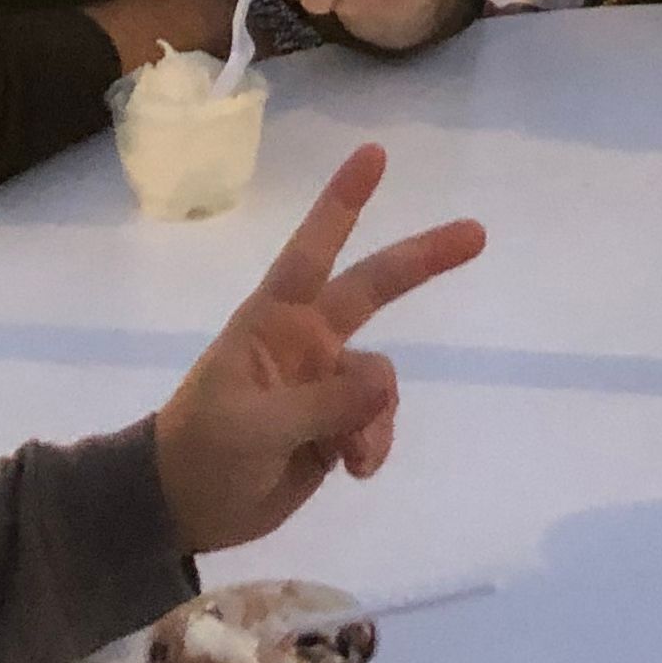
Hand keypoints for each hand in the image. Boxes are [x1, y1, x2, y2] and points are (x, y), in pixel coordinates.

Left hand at [151, 141, 483, 554]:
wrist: (185, 509)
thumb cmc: (202, 451)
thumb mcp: (253, 427)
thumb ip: (322, 404)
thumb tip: (386, 386)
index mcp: (273, 321)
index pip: (312, 249)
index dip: (342, 201)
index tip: (375, 153)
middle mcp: (307, 339)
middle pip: (374, 288)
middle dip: (423, 260)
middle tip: (477, 233)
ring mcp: (324, 381)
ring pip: (380, 379)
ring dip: (376, 417)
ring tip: (354, 457)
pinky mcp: (337, 423)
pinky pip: (377, 420)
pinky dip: (375, 443)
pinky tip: (356, 470)